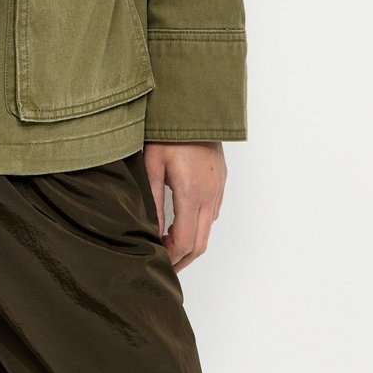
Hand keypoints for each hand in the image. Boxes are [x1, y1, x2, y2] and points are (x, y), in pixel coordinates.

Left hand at [142, 141, 226, 271]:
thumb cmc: (169, 132)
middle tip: (164, 265)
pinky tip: (183, 222)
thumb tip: (151, 230)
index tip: (156, 259)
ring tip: (169, 246)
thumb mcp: (152, 164)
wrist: (194, 106)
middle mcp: (210, 195)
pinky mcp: (220, 181)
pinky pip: (213, 212)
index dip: (171, 257)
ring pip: (209, 229)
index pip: (185, 241)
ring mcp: (218, 188)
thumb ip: (152, 199)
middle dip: (183, 259)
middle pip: (201, 243)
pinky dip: (199, 225)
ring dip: (192, 243)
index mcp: (191, 193)